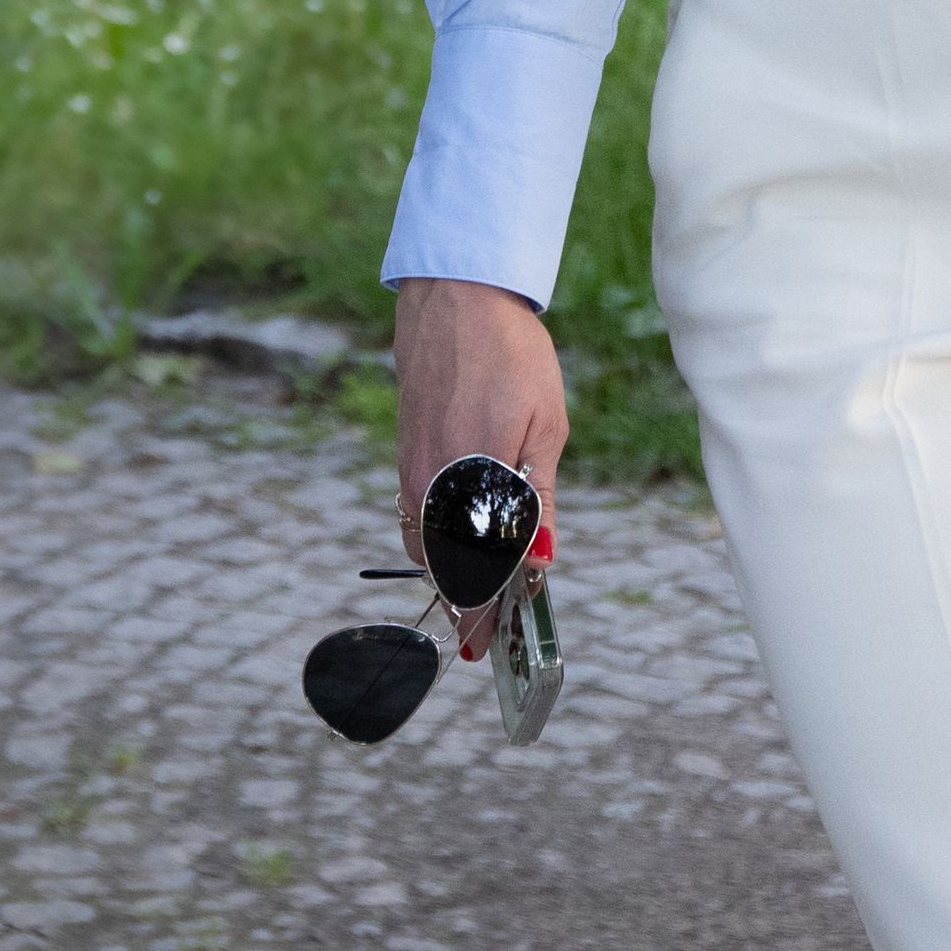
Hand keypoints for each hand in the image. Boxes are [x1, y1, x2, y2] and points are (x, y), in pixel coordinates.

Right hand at [392, 276, 569, 656]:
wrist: (456, 301)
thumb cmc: (512, 356)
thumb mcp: (546, 424)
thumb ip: (539, 497)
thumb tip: (543, 561)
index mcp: (472, 479)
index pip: (474, 571)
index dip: (482, 615)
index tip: (488, 650)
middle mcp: (432, 485)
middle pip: (445, 570)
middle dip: (467, 607)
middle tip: (491, 635)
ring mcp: (412, 473)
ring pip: (426, 549)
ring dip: (452, 577)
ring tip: (481, 599)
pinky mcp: (405, 459)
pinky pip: (416, 522)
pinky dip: (436, 545)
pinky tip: (460, 547)